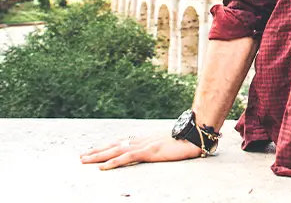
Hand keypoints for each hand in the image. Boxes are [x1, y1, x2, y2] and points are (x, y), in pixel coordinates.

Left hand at [80, 134, 203, 169]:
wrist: (197, 134)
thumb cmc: (187, 140)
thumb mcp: (170, 144)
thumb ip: (160, 146)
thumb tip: (157, 149)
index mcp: (147, 139)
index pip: (122, 142)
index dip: (107, 146)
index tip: (95, 150)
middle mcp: (142, 140)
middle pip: (115, 145)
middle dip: (97, 151)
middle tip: (81, 156)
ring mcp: (145, 145)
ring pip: (116, 150)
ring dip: (98, 156)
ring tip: (84, 160)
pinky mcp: (149, 152)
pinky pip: (127, 158)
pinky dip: (113, 162)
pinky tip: (103, 167)